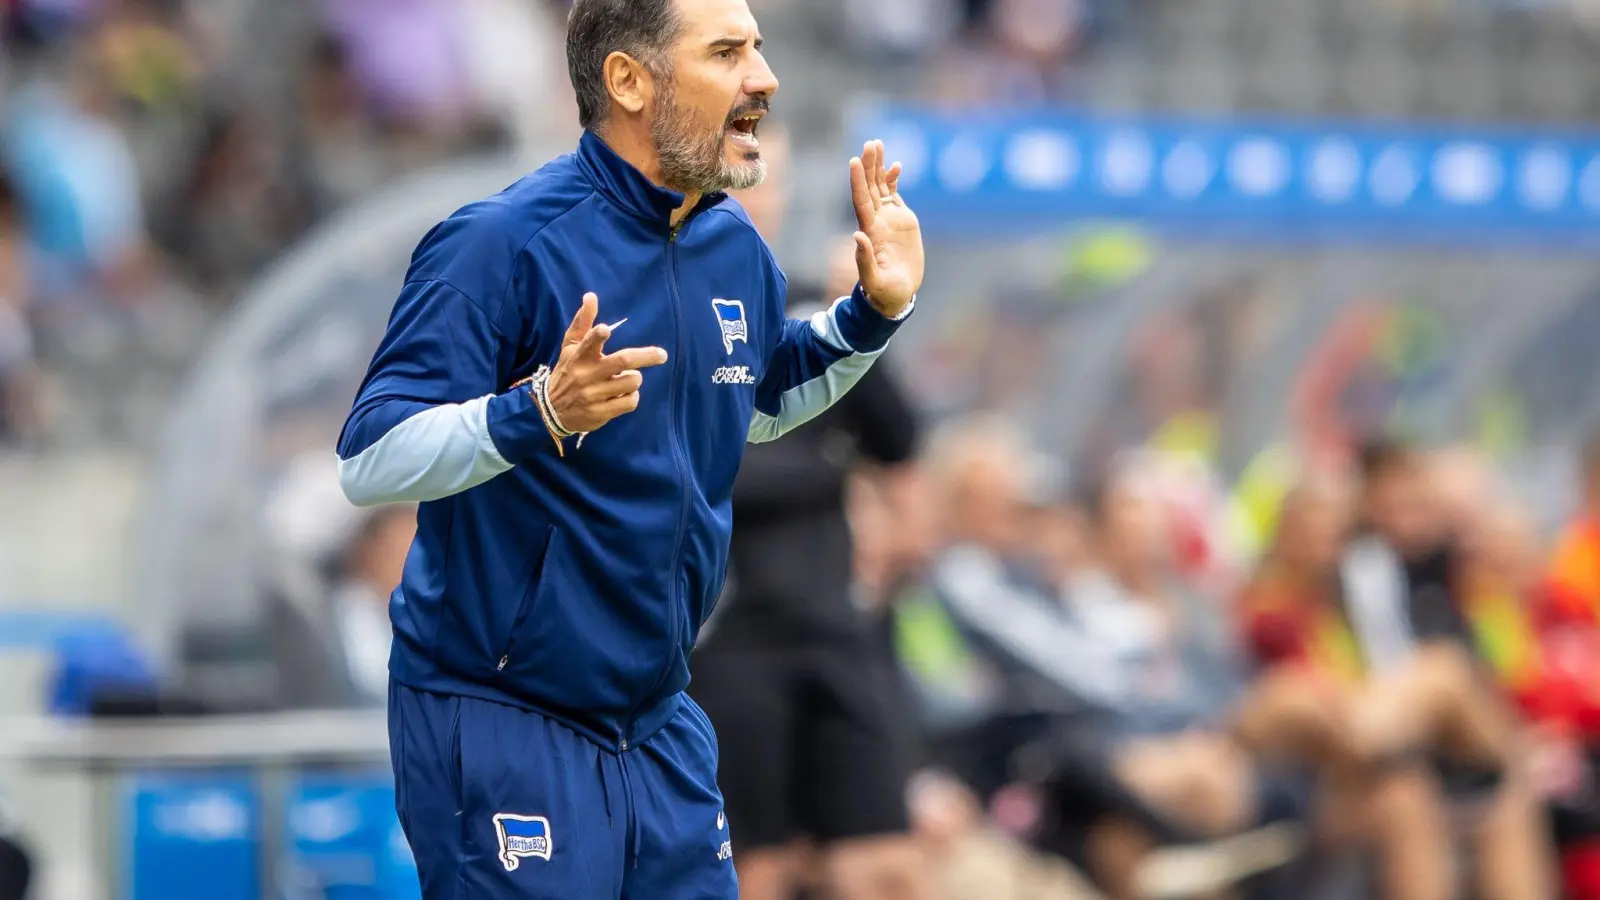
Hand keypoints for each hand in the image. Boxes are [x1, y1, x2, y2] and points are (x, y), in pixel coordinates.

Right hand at [545, 293, 667, 433]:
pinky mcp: (600, 413)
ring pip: (631, 381)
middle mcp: (586, 375)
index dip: (597, 336)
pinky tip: (623, 395)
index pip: (587, 343)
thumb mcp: (570, 347)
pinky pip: (630, 402)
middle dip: (646, 356)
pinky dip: (632, 397)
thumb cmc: (568, 372)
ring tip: (626, 379)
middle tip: (662, 355)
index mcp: (579, 357)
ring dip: (635, 378)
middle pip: (622, 361)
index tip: (605, 329)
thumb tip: (591, 296)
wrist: (552, 411)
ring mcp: (593, 395)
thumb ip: (583, 322)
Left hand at [849, 139, 924, 318]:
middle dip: (869, 166)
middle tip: (870, 144)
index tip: (855, 162)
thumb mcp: (874, 280)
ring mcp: (888, 219)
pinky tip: (896, 165)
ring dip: (878, 167)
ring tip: (877, 145)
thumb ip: (865, 259)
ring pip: (881, 187)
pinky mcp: (901, 221)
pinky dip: (894, 180)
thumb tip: (858, 236)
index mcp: (870, 232)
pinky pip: (894, 195)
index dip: (858, 182)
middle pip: (870, 188)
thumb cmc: (883, 292)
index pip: (861, 201)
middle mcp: (876, 221)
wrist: (896, 295)